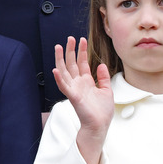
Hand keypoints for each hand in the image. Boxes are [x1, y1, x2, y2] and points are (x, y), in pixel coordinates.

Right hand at [53, 36, 112, 163]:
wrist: (100, 125)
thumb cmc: (102, 111)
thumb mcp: (107, 90)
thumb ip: (103, 77)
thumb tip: (101, 65)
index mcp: (86, 81)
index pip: (82, 63)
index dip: (81, 51)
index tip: (81, 40)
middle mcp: (78, 83)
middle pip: (72, 63)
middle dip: (70, 50)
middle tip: (70, 38)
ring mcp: (74, 89)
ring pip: (65, 71)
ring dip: (61, 59)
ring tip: (58, 47)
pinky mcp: (73, 97)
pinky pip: (64, 86)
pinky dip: (59, 78)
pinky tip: (55, 70)